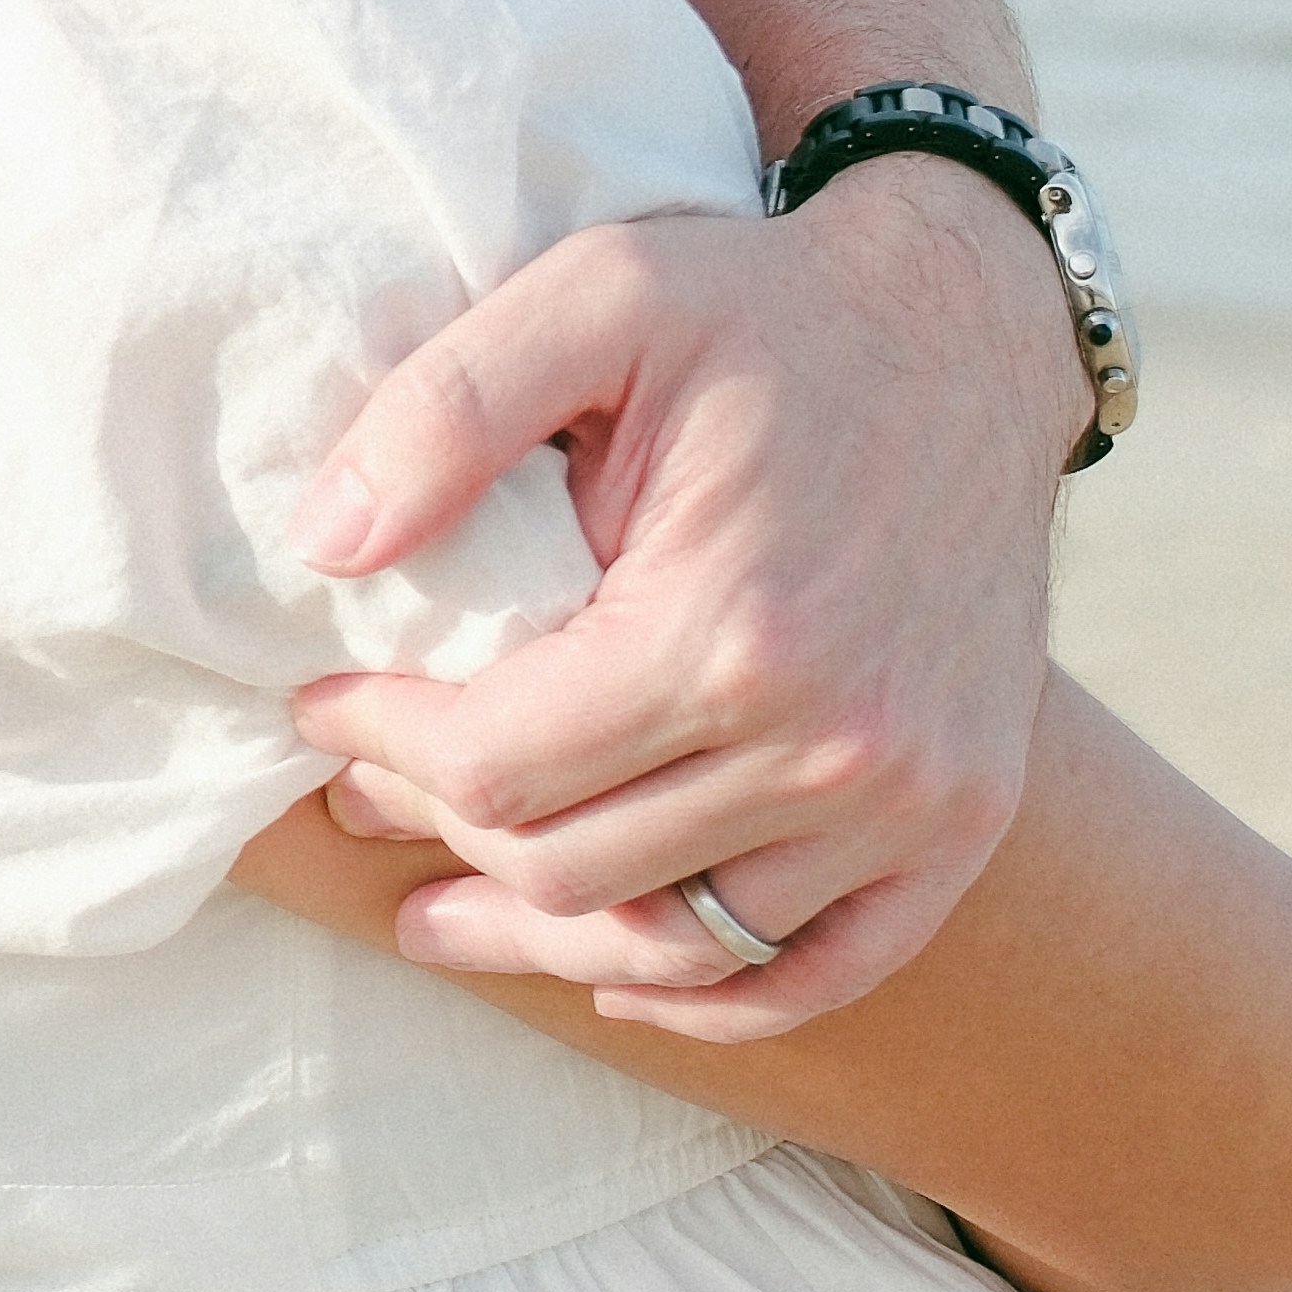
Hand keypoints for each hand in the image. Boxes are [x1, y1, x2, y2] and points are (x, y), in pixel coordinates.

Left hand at [280, 167, 1079, 1035]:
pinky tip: (619, 976)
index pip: (495, 765)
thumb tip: (325, 545)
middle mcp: (836, 740)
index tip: (324, 704)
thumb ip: (446, 411)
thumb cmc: (766, 311)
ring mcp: (917, 796)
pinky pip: (822, 966)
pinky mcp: (967, 818)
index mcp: (729, 627)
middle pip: (571, 867)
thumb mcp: (595, 294)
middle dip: (440, 832)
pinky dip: (714, 996)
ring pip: (679, 942)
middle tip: (368, 791)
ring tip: (444, 914)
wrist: (966, 327)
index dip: (379, 744)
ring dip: (545, 937)